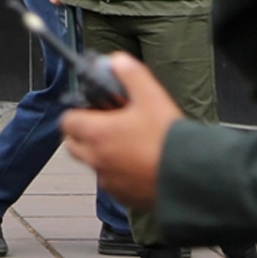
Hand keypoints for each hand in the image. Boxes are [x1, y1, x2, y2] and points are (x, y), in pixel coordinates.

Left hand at [61, 53, 183, 209]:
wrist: (189, 176)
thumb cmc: (168, 140)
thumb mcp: (151, 96)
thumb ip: (131, 74)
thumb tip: (117, 61)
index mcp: (97, 133)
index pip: (67, 121)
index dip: (78, 111)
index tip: (93, 107)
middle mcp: (97, 159)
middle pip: (73, 144)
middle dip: (84, 132)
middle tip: (106, 123)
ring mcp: (108, 180)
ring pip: (92, 163)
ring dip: (102, 152)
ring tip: (129, 142)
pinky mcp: (122, 196)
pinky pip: (111, 181)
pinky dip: (118, 171)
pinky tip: (140, 161)